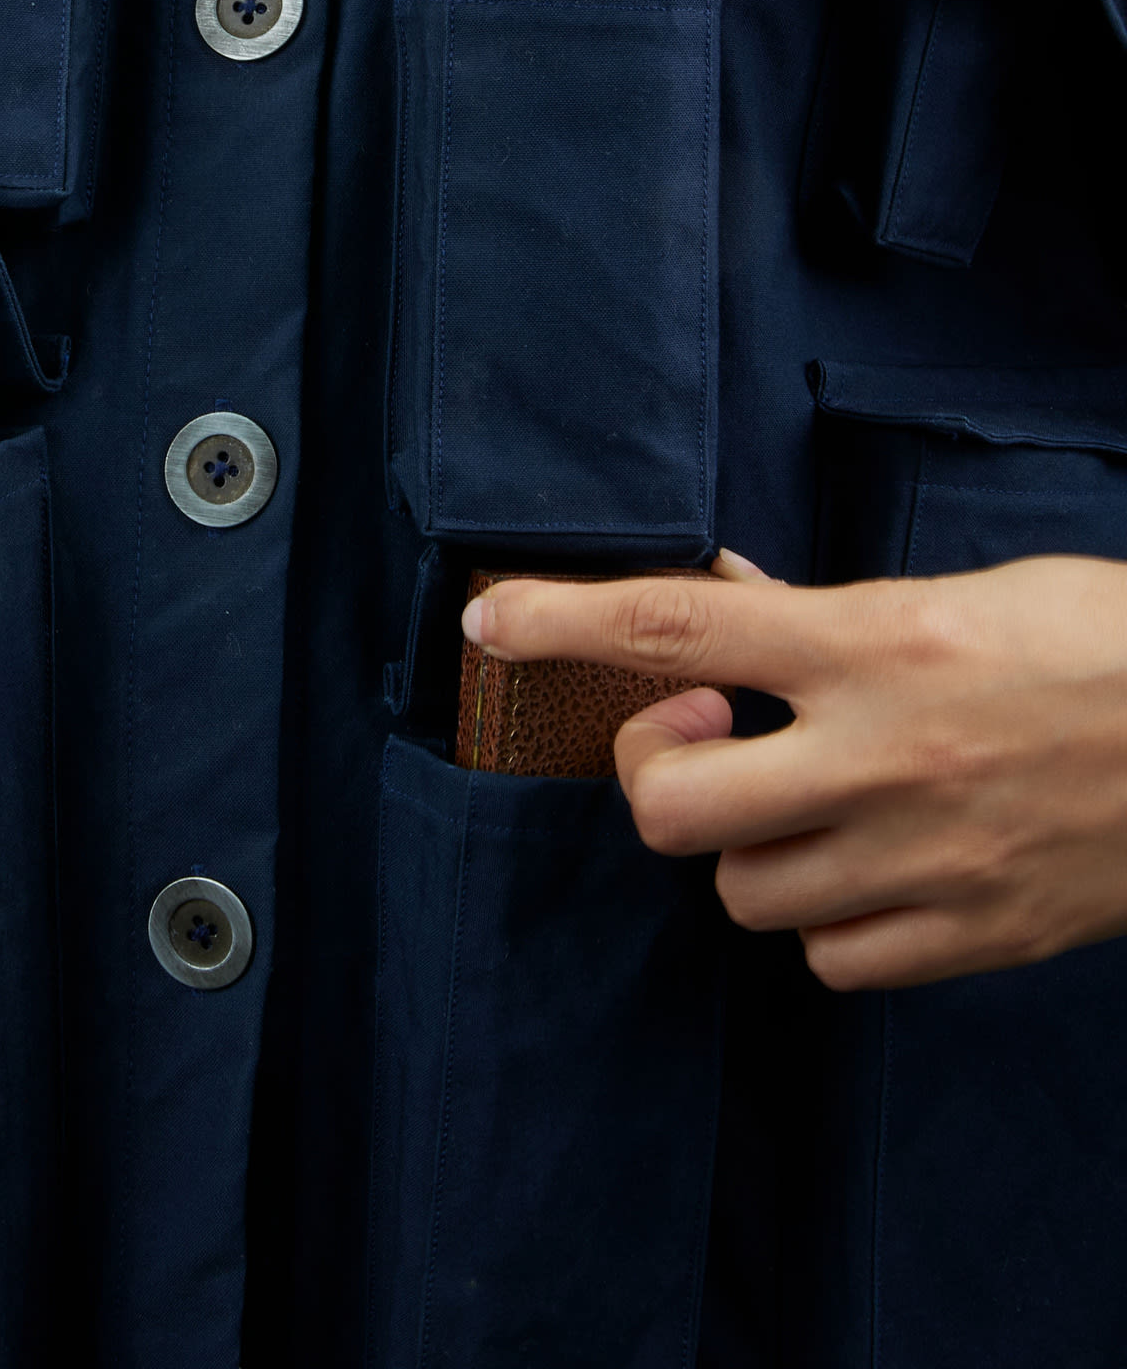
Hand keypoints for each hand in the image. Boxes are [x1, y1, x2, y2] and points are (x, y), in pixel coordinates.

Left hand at [463, 551, 1126, 988]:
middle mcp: (882, 754)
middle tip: (707, 744)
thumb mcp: (952, 595)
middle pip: (668, 803)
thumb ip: (820, 611)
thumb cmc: (1097, 645)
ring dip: (751, 848)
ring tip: (819, 804)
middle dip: (656, 775)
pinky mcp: (968, 935)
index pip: (676, 628)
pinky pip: (827, 959)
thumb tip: (717, 599)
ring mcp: (923, 857)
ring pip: (742, 891)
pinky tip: (874, 868)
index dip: (563, 622)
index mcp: (874, 644)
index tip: (488, 623)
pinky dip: (827, 919)